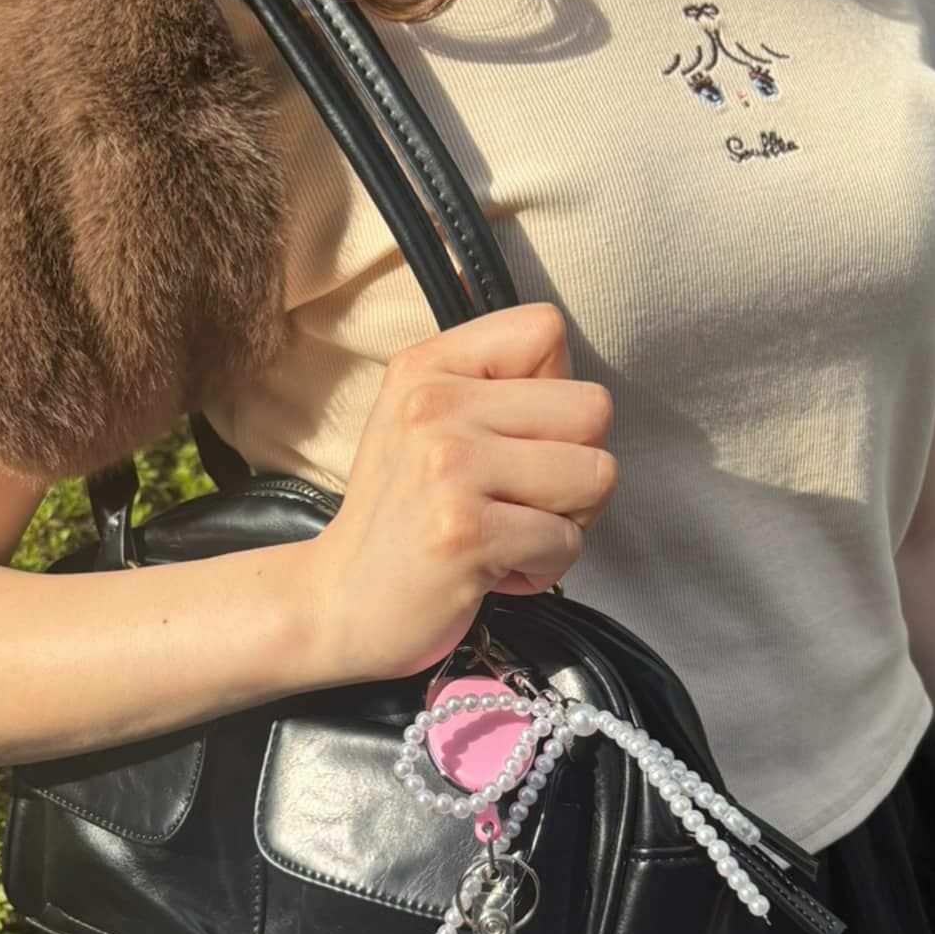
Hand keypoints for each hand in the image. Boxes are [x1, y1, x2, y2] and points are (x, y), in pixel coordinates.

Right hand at [307, 303, 618, 685]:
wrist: (338, 602)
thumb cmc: (403, 516)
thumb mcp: (426, 424)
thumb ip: (497, 388)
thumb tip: (586, 399)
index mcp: (425, 367)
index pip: (546, 331)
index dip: (555, 393)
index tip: (512, 440)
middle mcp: (434, 405)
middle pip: (592, 407)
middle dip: (577, 465)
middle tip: (522, 500)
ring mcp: (450, 467)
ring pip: (596, 474)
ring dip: (568, 520)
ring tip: (509, 533)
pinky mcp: (467, 533)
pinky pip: (567, 541)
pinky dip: (545, 569)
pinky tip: (494, 569)